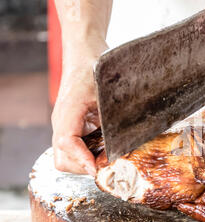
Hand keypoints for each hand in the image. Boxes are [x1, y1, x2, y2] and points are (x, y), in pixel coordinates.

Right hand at [51, 41, 107, 175]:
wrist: (85, 53)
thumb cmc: (95, 67)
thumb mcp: (108, 92)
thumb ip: (112, 117)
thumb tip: (123, 143)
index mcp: (68, 112)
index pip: (66, 143)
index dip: (82, 159)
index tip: (97, 168)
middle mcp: (62, 122)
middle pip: (63, 159)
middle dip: (84, 166)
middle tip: (108, 164)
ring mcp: (66, 126)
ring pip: (67, 157)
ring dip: (86, 162)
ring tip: (108, 159)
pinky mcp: (74, 126)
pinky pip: (76, 149)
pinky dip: (88, 155)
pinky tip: (105, 150)